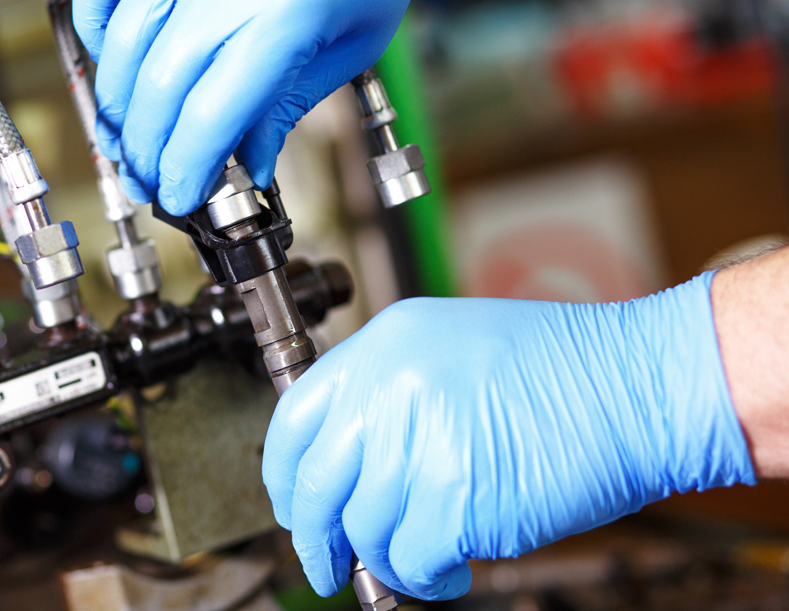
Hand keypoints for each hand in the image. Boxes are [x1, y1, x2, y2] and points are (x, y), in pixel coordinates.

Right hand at [73, 0, 468, 214]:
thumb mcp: (350, 46)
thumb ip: (287, 106)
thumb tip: (244, 165)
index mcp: (286, 13)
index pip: (211, 114)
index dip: (186, 168)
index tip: (179, 196)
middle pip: (160, 84)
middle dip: (146, 148)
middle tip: (146, 178)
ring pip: (125, 35)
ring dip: (116, 99)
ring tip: (125, 134)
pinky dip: (96, 17)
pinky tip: (113, 54)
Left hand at [262, 273, 754, 600]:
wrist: (637, 384)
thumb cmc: (559, 370)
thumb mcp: (450, 349)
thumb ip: (390, 396)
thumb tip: (348, 466)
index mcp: (384, 345)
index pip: (294, 418)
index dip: (283, 474)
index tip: (292, 504)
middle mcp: (390, 387)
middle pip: (315, 483)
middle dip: (315, 538)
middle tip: (326, 563)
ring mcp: (420, 441)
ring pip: (364, 531)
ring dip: (385, 560)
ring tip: (415, 561)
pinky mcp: (456, 496)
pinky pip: (412, 559)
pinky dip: (425, 576)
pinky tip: (448, 568)